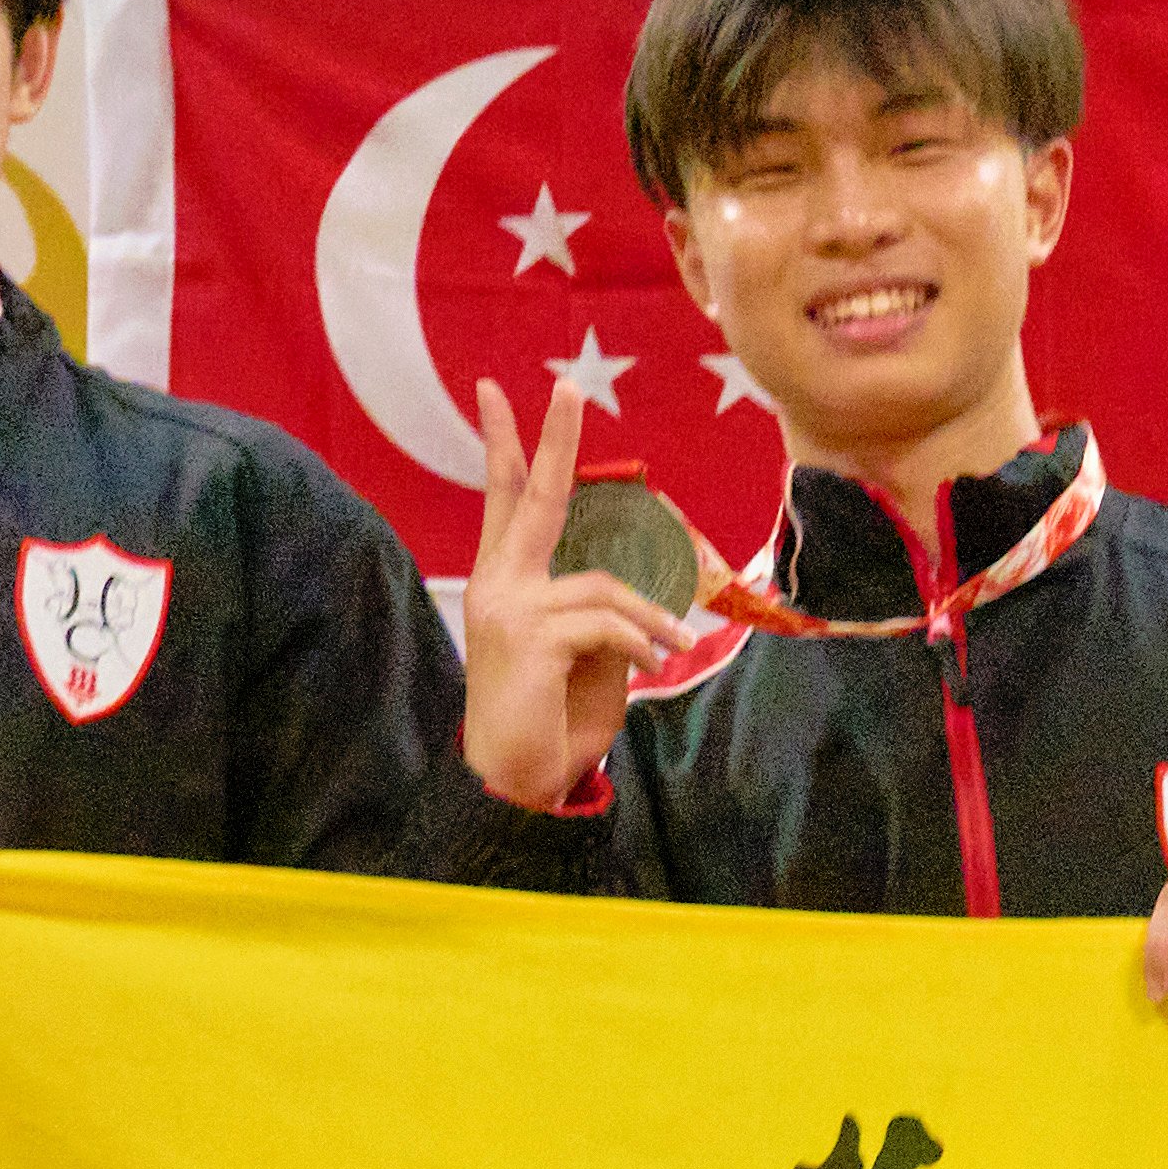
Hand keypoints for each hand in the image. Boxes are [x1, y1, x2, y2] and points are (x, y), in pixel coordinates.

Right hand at [461, 380, 694, 812]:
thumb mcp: (587, 657)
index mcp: (506, 582)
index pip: (506, 502)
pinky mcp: (528, 636)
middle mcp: (498, 586)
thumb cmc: (551, 721)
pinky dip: (638, 641)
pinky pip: (604, 621)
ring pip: (601, 584)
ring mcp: (508, 608)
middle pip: (536, 499)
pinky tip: (651, 666)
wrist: (516, 783)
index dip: (504, 446)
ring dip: (648, 617)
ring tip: (671, 646)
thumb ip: (600, 613)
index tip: (496, 392)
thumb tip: (634, 591)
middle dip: (556, 441)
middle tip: (566, 386)